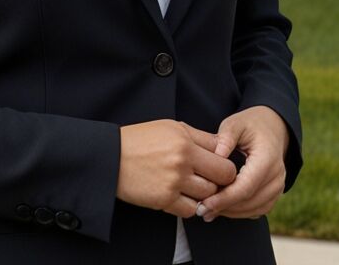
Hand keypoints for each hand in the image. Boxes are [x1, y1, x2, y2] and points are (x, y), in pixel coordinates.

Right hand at [116, 120, 237, 217]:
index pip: (223, 156)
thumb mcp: (172, 127)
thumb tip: (222, 146)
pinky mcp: (163, 200)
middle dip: (221, 179)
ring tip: (195, 186)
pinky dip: (190, 206)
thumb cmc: (142, 139)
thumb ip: (200, 137)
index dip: (225, 162)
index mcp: (186, 142)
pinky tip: (183, 196)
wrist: (112, 157)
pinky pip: (190, 210)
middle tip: (212, 178)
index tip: (220, 164)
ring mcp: (173, 182)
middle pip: (222, 177)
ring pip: (208, 195)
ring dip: (205, 193)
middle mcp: (182, 162)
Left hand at [195, 106, 288, 221]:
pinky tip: (222, 208)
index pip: (245, 186)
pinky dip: (240, 212)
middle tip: (201, 209)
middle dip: (224, 208)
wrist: (272, 128)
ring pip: (253, 209)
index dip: (224, 198)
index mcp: (268, 158)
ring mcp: (278, 187)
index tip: (204, 204)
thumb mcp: (237, 123)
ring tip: (208, 211)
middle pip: (249, 201)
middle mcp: (276, 175)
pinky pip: (257, 210)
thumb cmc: (251, 125)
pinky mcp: (274, 194)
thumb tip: (217, 155)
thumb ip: (227, 137)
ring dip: (230, 212)